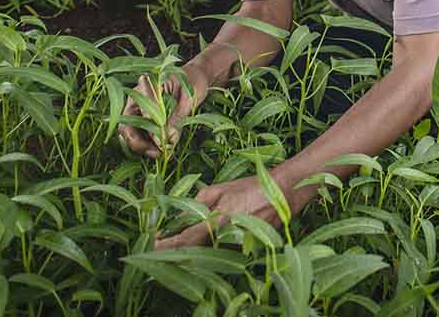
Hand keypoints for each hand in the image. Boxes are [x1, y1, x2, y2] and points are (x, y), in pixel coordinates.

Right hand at [118, 62, 210, 157]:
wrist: (196, 77)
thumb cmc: (194, 81)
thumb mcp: (190, 97)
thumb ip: (178, 117)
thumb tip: (168, 138)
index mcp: (147, 85)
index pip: (138, 108)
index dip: (147, 126)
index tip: (160, 140)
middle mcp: (137, 97)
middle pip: (126, 123)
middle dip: (138, 142)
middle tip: (157, 153)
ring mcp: (139, 108)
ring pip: (131, 132)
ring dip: (142, 146)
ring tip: (160, 154)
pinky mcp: (144, 118)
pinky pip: (140, 134)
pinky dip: (148, 144)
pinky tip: (161, 150)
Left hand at [155, 175, 298, 249]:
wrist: (284, 191)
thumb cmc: (251, 187)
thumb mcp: (220, 189)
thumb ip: (197, 203)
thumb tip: (179, 218)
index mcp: (218, 220)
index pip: (185, 239)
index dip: (167, 244)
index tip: (153, 244)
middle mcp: (226, 237)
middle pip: (195, 250)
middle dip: (177, 248)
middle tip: (161, 244)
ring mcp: (238, 245)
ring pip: (210, 250)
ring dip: (197, 246)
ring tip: (190, 237)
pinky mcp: (248, 248)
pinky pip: (225, 249)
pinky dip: (216, 244)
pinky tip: (217, 234)